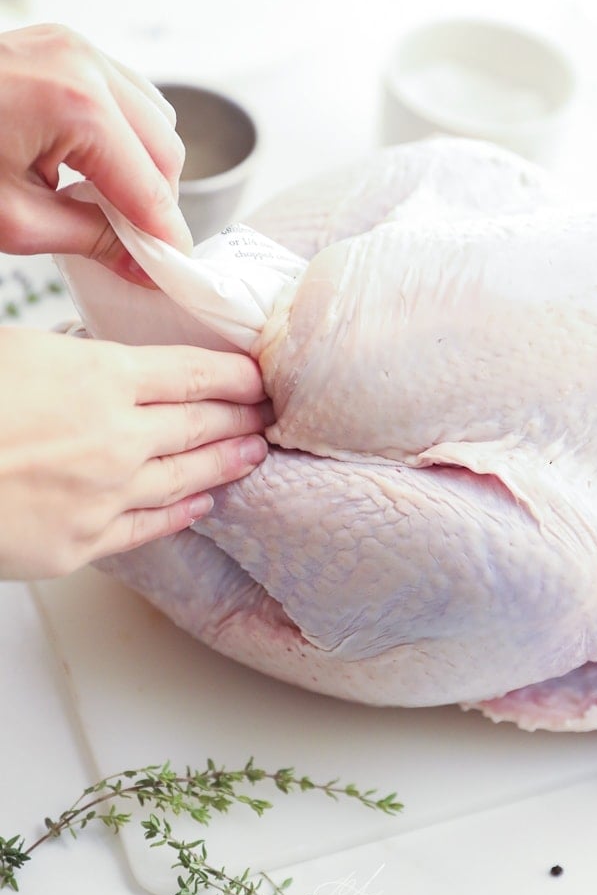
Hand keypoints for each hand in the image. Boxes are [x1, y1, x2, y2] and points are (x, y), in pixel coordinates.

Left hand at [0, 23, 190, 282]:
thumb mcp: (14, 221)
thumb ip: (92, 240)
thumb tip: (143, 264)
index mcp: (76, 105)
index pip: (152, 189)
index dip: (166, 239)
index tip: (173, 274)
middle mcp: (84, 64)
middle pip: (166, 152)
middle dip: (152, 204)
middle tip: (127, 247)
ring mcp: (75, 48)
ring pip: (155, 123)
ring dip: (140, 170)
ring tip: (97, 204)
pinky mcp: (64, 49)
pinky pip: (127, 97)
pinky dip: (122, 139)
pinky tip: (86, 167)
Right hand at [0, 328, 270, 579]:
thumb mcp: (16, 350)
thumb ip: (71, 358)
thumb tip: (100, 361)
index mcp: (101, 377)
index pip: (194, 373)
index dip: (235, 374)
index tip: (258, 375)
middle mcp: (118, 437)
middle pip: (201, 424)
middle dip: (243, 416)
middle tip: (273, 414)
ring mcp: (105, 495)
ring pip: (187, 477)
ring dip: (227, 463)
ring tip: (256, 453)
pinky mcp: (82, 543)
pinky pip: (150, 528)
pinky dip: (183, 513)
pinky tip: (205, 504)